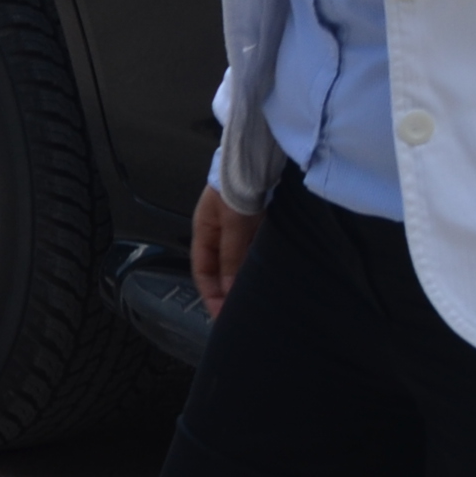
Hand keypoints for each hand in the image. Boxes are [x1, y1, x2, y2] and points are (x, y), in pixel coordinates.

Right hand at [191, 185, 260, 317]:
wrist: (258, 159)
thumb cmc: (236, 186)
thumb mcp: (232, 223)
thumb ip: (231, 256)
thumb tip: (228, 291)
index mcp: (204, 232)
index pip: (202, 272)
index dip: (210, 295)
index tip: (222, 317)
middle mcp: (221, 234)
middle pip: (222, 271)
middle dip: (229, 293)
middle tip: (244, 315)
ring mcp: (242, 230)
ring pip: (242, 263)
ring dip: (248, 281)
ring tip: (260, 302)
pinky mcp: (260, 227)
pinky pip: (258, 253)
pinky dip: (262, 267)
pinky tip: (272, 279)